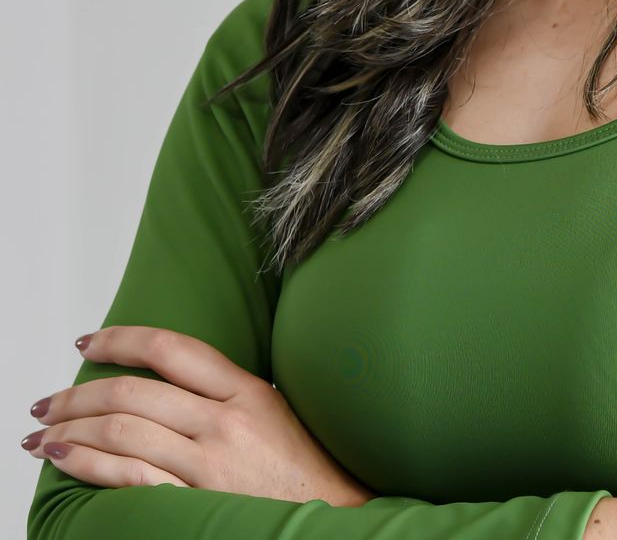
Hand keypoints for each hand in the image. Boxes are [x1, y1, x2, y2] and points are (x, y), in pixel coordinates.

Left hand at [22, 325, 373, 506]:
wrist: (330, 518)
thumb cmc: (302, 468)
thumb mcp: (275, 411)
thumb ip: (227, 392)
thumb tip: (168, 378)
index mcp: (247, 391)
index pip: (173, 349)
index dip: (123, 339)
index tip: (90, 341)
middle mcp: (226, 422)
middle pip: (135, 392)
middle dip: (79, 394)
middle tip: (49, 401)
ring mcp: (209, 465)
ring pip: (123, 432)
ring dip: (72, 429)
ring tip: (45, 432)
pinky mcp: (195, 503)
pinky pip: (128, 478)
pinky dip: (88, 465)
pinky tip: (66, 459)